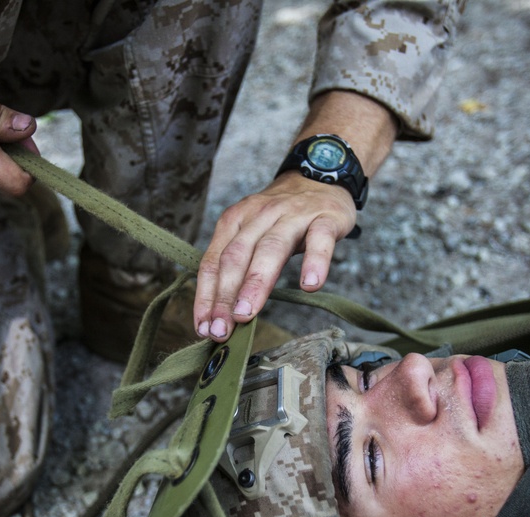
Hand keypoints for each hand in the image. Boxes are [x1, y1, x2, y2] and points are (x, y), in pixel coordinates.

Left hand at [193, 172, 356, 341]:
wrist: (321, 176)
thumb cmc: (281, 217)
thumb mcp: (252, 233)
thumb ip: (238, 268)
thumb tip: (223, 315)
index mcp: (235, 221)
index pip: (213, 261)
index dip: (206, 296)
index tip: (204, 327)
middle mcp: (259, 215)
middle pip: (237, 256)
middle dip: (225, 295)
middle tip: (221, 328)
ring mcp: (293, 215)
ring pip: (271, 249)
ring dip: (256, 284)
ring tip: (247, 314)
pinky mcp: (325, 218)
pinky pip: (319, 240)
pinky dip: (314, 262)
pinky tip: (309, 285)